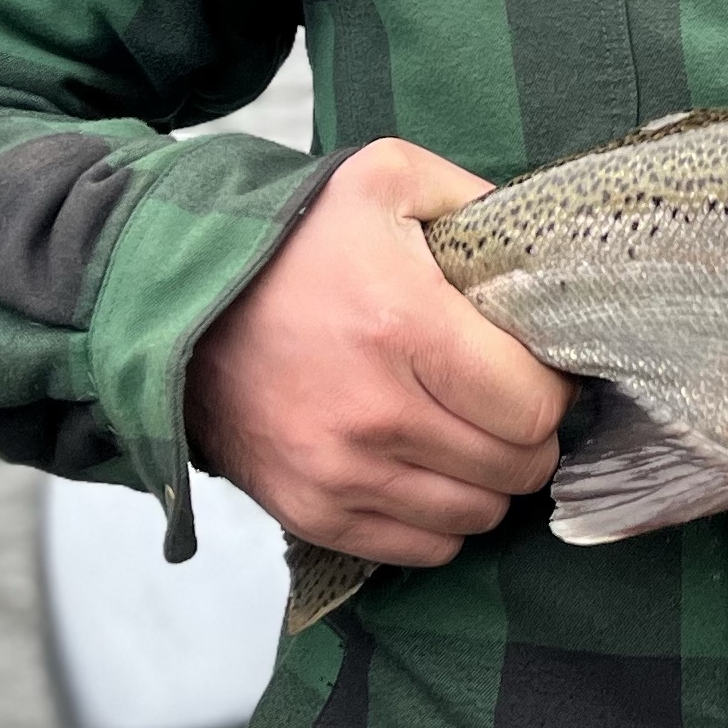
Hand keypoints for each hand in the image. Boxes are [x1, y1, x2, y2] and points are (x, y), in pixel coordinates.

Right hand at [187, 137, 568, 566]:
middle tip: (503, 399)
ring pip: (477, 515)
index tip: (534, 366)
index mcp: (405, 328)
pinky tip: (425, 467)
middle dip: (528, 433)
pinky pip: (425, 549)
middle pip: (516, 466)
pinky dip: (441, 518)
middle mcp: (375, 415)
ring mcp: (340, 475)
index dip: (552, 386)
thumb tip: (544, 250)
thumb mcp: (387, 178)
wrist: (176, 300)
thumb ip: (477, 201)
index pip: (535, 406)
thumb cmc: (292, 241)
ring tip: (465, 431)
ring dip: (487, 479)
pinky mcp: (313, 513)